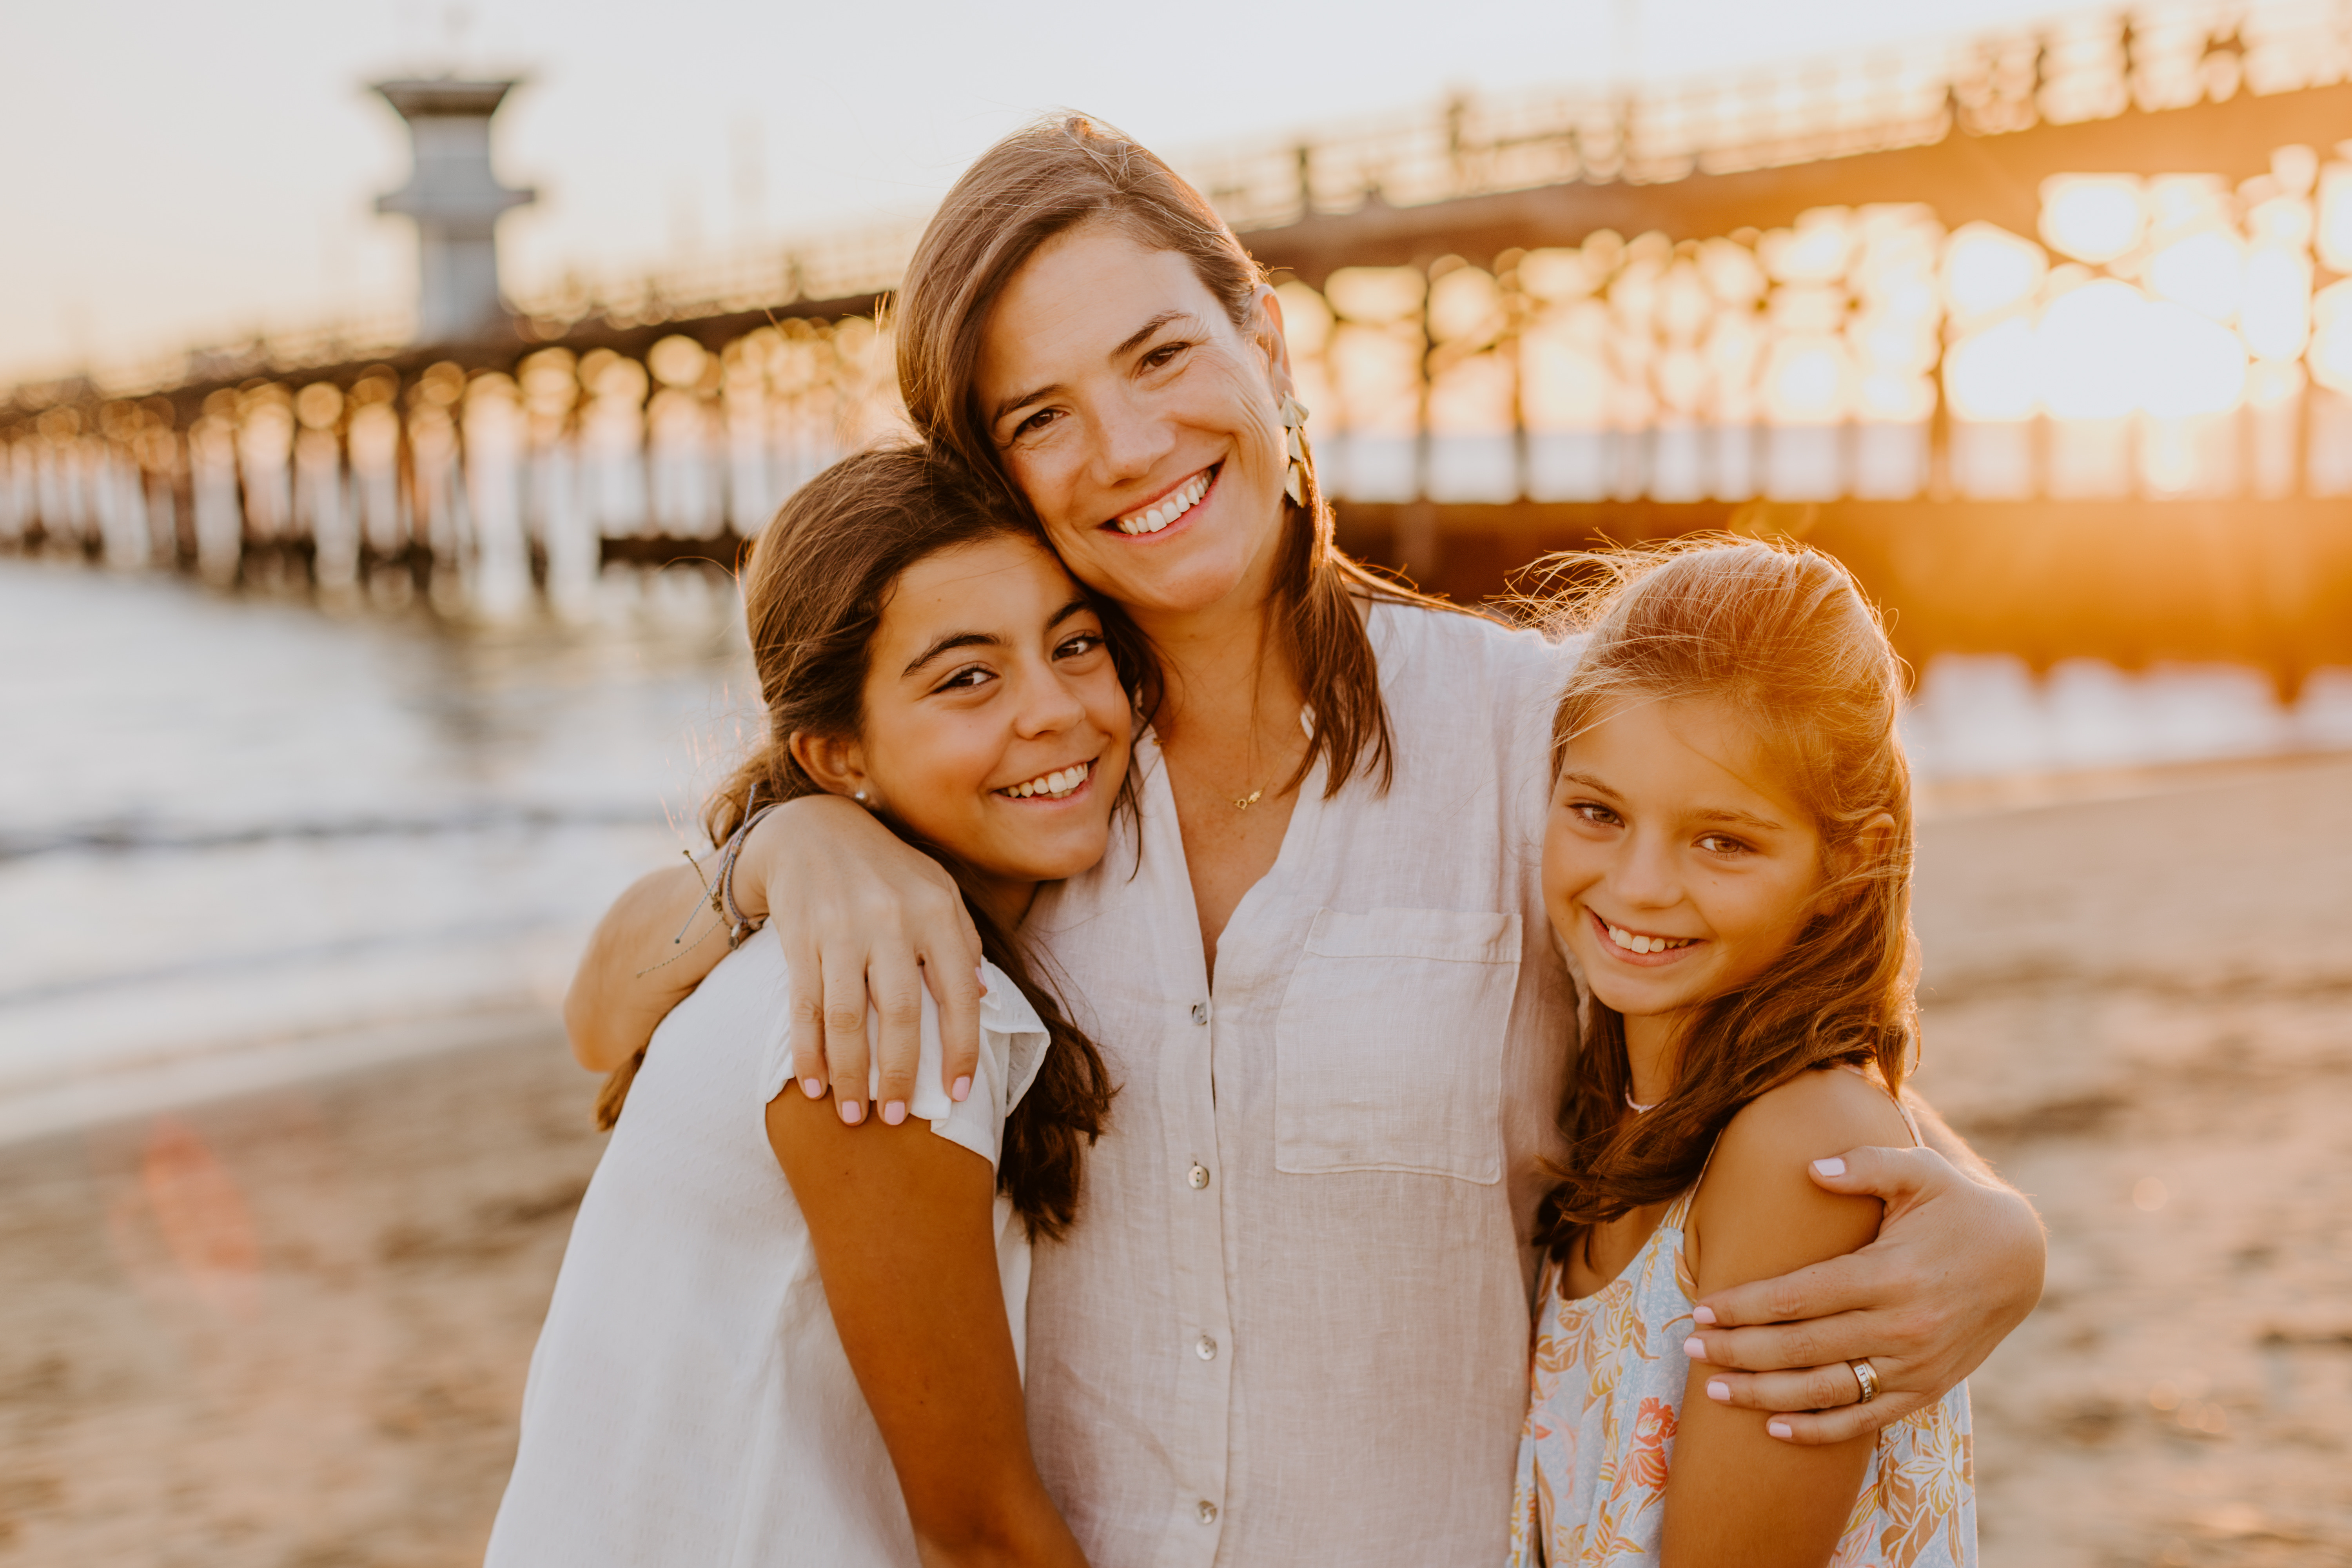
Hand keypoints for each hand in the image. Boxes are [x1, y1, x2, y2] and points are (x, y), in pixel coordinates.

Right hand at [745, 796, 984, 1123]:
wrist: (810, 829)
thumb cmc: (885, 870)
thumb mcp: (936, 889)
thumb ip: (961, 940)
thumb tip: (982, 996)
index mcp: (936, 911)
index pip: (959, 994)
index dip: (961, 1050)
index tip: (959, 1095)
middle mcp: (892, 919)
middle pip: (901, 1014)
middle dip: (902, 1074)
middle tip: (898, 1118)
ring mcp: (842, 928)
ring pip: (848, 1018)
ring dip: (851, 1075)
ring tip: (853, 1116)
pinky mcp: (801, 937)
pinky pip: (805, 1006)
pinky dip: (808, 1052)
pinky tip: (813, 1086)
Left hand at [1683, 1143, 2045, 1443]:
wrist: (2022, 1259)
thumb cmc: (1956, 1207)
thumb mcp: (1919, 1171)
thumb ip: (1866, 1165)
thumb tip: (1812, 1167)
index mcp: (1889, 1273)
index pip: (1799, 1297)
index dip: (1746, 1306)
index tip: (1701, 1310)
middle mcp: (1901, 1325)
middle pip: (1803, 1347)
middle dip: (1740, 1352)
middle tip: (1692, 1351)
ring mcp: (1914, 1364)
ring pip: (1827, 1390)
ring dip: (1766, 1395)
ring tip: (1715, 1392)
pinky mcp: (1926, 1388)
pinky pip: (1866, 1418)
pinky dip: (1821, 1429)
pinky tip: (1776, 1427)